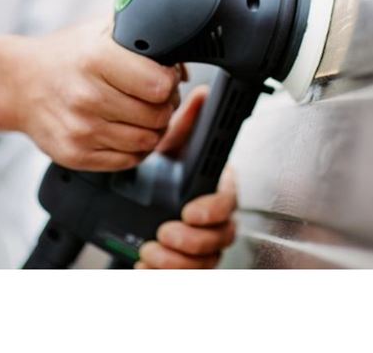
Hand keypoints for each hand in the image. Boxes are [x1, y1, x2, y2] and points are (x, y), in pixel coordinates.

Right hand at [0, 20, 182, 170]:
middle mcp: (87, 97)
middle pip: (158, 116)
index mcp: (96, 59)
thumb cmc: (67, 57)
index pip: (160, 85)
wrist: (21, 84)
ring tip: (141, 113)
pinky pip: (129, 160)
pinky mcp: (76, 155)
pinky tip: (125, 130)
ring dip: (153, 128)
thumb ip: (145, 37)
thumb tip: (181, 68)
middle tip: (154, 98)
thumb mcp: (103, 30)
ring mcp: (80, 130)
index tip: (164, 78)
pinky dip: (136, 148)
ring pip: (148, 141)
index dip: (169, 82)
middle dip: (165, 106)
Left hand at [135, 86, 236, 268]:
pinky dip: (165, 276)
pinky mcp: (185, 263)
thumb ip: (187, 123)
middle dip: (192, 241)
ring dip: (178, 262)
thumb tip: (202, 94)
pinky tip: (146, 267)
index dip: (212, 211)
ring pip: (205, 263)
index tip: (190, 211)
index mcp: (215, 191)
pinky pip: (185, 276)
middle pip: (220, 239)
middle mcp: (213, 220)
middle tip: (164, 234)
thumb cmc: (168, 172)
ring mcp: (201, 244)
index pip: (227, 204)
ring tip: (150, 252)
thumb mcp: (173, 147)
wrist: (147, 197)